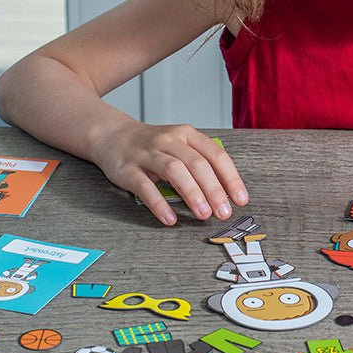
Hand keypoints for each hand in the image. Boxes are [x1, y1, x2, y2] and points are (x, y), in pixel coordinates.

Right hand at [92, 119, 248, 225]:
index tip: (240, 199)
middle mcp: (169, 140)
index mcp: (187, 134)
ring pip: (174, 170)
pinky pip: (145, 186)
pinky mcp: (127, 169)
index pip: (215, 155)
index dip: (230, 178)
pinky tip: (170, 218)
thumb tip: (225, 194)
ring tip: (203, 214)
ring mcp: (147, 153)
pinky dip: (159, 203)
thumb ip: (200, 164)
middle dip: (214, 190)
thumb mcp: (179, 146)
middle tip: (224, 212)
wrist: (112, 136)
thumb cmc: (153, 147)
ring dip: (192, 194)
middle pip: (197, 164)